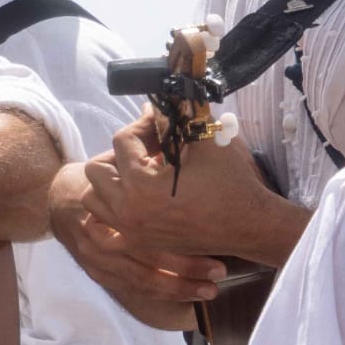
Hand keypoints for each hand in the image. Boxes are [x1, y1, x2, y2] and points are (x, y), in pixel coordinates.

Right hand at [49, 161, 213, 327]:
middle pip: (146, 258)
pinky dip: (161, 295)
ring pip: (141, 280)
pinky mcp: (99, 273)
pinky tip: (188, 298)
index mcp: (106, 203)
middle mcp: (98, 235)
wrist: (63, 200)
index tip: (215, 236)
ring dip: (178, 288)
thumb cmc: (106, 176)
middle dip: (186, 268)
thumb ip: (151, 159)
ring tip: (210, 290)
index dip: (181, 235)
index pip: (145, 225)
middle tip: (220, 271)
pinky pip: (133, 290)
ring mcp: (96, 258)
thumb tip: (189, 149)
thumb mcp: (123, 161)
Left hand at [81, 110, 303, 264]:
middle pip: (96, 169)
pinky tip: (141, 192)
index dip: (142, 125)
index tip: (161, 123)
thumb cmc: (230, 182)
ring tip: (141, 170)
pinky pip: (107, 221)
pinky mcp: (139, 242)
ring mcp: (131, 231)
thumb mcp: (204, 139)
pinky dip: (116, 203)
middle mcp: (129, 211)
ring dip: (112, 180)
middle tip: (148, 148)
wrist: (250, 225)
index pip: (121, 141)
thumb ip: (176, 116)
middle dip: (120, 153)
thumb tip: (153, 101)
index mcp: (142, 186)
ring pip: (94, 198)